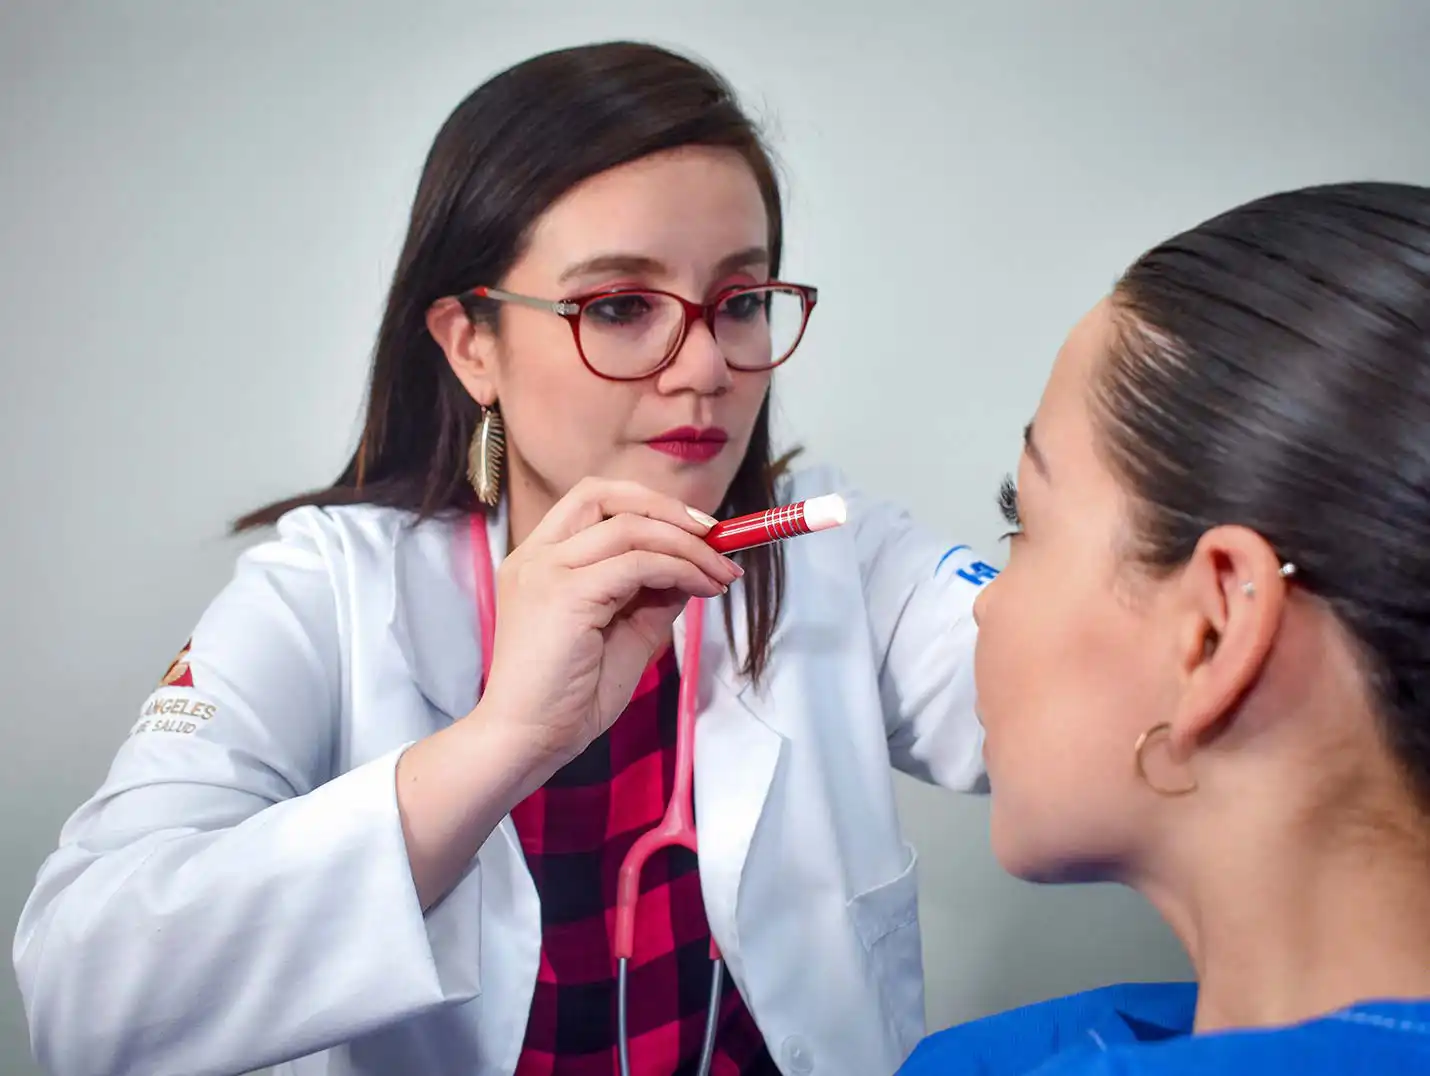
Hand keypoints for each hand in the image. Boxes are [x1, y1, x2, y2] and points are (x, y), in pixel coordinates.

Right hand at [475, 478, 741, 767]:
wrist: (528, 741)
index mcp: (540, 561)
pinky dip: (679, 569)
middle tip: (714, 535)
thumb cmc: (569, 698)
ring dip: (687, 545)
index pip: (594, 503)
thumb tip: (692, 569)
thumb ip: (651, 596)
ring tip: (721, 572)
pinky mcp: (564, 594)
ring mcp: (545, 570)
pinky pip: (637, 563)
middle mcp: (536, 556)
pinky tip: (702, 588)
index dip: (650, 507)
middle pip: (604, 493)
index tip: (697, 531)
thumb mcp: (624, 634)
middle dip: (667, 507)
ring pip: (629, 527)